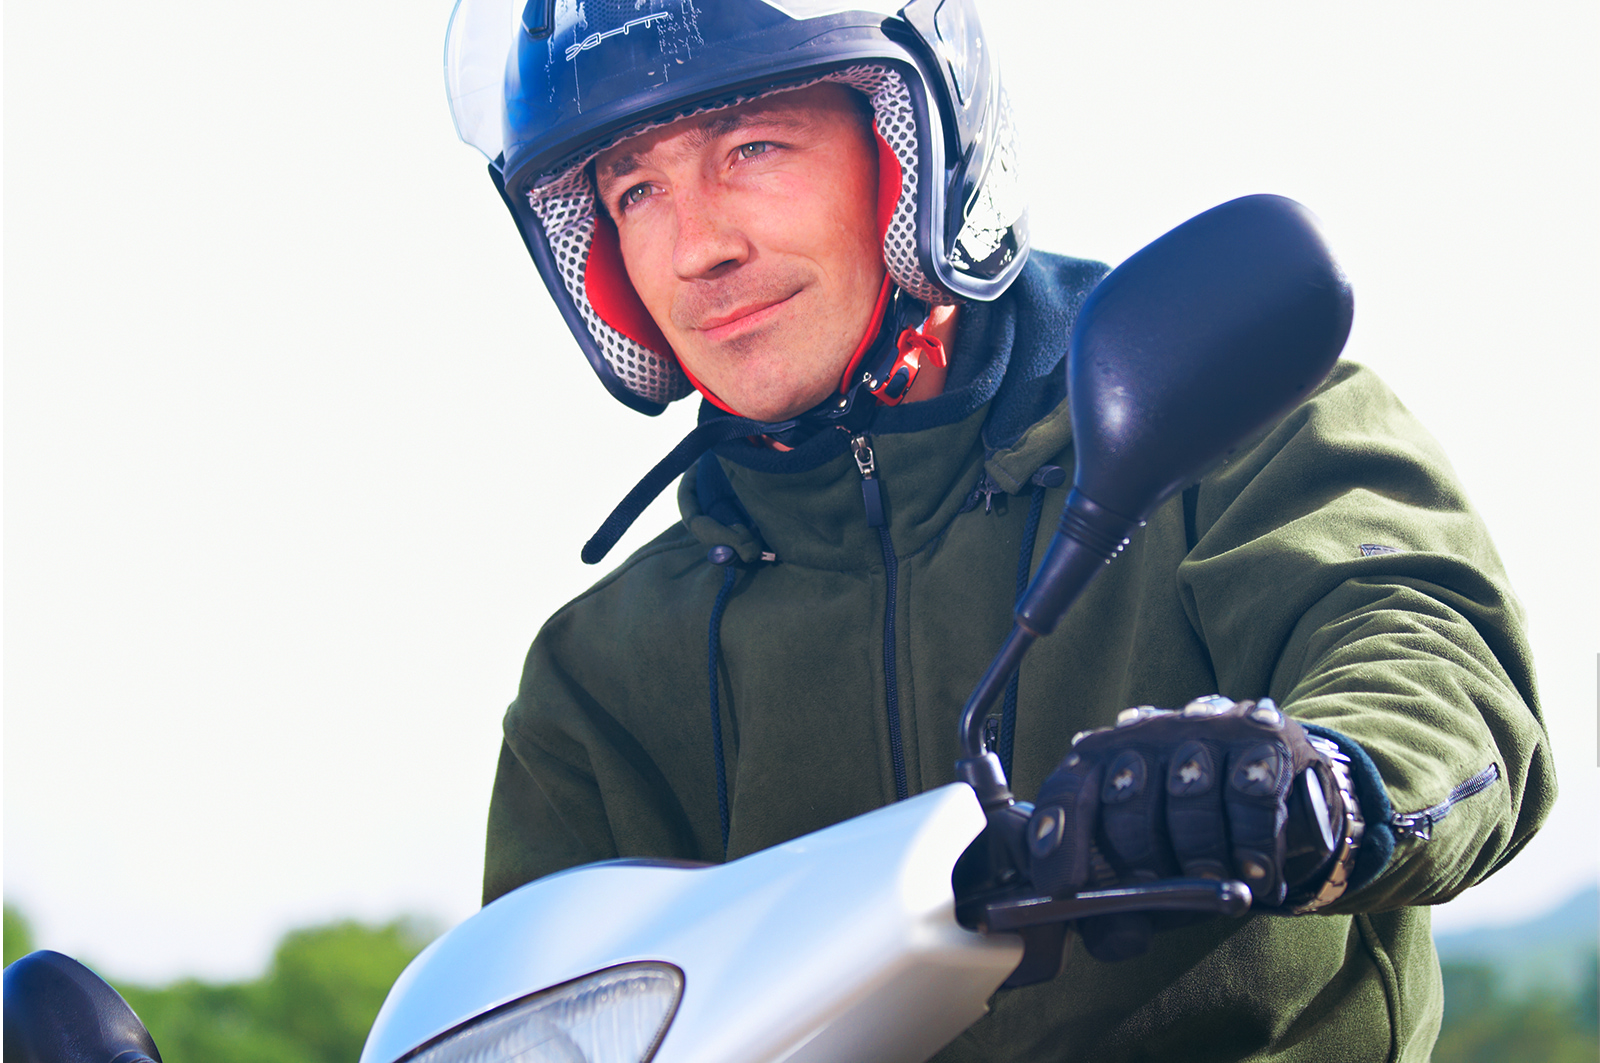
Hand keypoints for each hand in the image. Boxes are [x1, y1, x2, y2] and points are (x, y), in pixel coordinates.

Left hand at [1025, 696, 1351, 955]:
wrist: (1281, 795)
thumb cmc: (1195, 840)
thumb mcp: (1153, 878)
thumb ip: (1122, 910)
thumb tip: (1116, 940)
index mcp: (1100, 760)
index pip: (1065, 791)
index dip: (1058, 840)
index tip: (1062, 889)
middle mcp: (1145, 733)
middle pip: (1127, 799)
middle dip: (1143, 860)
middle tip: (1167, 894)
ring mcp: (1202, 728)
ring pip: (1189, 794)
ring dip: (1204, 857)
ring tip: (1218, 885)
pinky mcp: (1262, 735)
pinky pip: (1250, 797)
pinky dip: (1254, 847)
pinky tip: (1259, 874)